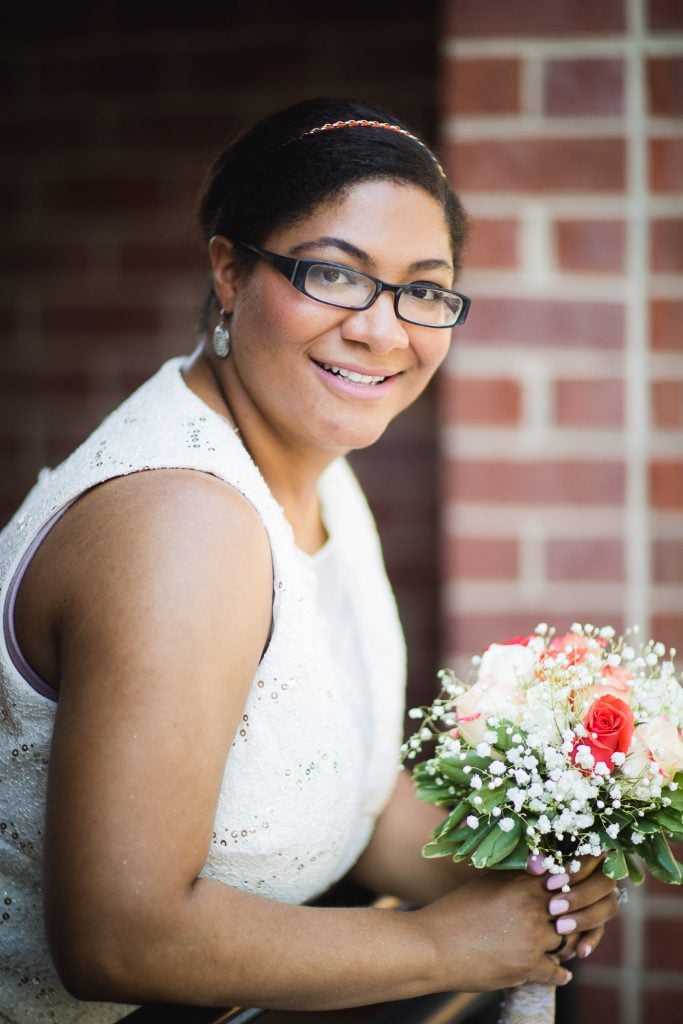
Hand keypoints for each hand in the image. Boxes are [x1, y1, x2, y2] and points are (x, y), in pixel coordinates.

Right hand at [415, 871, 573, 991]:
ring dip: (569, 946)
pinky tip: (560, 973)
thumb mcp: (486, 884)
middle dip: (575, 917)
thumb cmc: (455, 911)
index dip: (571, 887)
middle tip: (572, 922)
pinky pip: (558, 972)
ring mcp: (533, 940)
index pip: (565, 880)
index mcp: (522, 885)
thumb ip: (515, 877)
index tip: (571, 893)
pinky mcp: (528, 968)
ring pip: (570, 943)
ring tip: (566, 947)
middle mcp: (533, 910)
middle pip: (573, 912)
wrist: (433, 946)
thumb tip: (537, 868)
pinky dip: (560, 974)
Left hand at [528, 855, 619, 961]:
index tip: (550, 884)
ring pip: (607, 907)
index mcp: (585, 850)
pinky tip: (579, 951)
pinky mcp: (596, 918)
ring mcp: (601, 896)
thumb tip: (536, 866)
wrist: (518, 897)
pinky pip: (600, 929)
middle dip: (579, 896)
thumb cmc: (525, 869)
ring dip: (585, 918)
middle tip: (552, 908)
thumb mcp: (526, 859)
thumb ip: (531, 858)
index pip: (593, 856)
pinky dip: (591, 940)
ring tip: (560, 928)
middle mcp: (599, 872)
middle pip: (605, 883)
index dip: (576, 871)